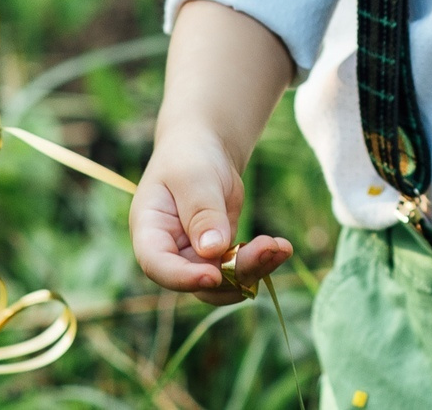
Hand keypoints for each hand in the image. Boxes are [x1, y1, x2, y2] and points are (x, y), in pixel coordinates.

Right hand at [128, 128, 294, 304]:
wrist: (205, 149)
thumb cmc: (190, 157)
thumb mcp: (194, 177)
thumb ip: (202, 211)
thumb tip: (213, 250)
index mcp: (149, 232)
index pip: (157, 265)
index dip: (182, 278)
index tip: (214, 276)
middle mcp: (170, 252)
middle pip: (197, 279)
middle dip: (234, 273)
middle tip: (268, 250)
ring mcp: (195, 258)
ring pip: (222, 283)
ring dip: (253, 270)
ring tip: (281, 248)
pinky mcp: (219, 256)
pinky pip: (238, 270)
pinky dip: (261, 262)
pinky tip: (282, 247)